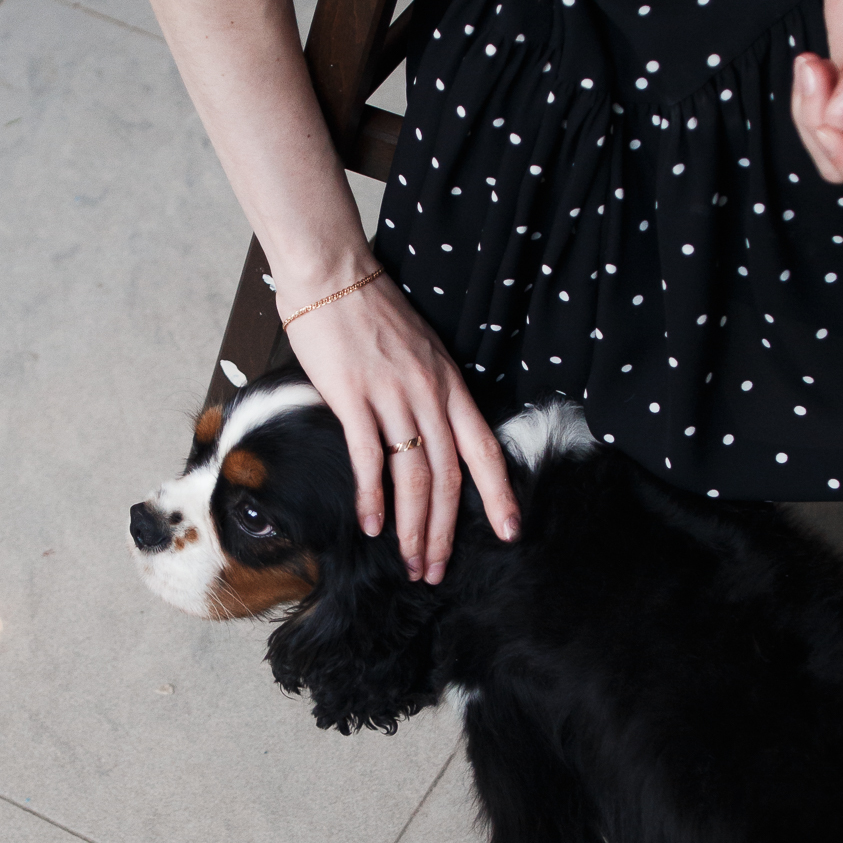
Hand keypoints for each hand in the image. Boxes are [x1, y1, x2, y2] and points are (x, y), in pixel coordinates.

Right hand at [278, 268, 519, 583]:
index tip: (508, 531)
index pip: (483, 449)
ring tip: (408, 561)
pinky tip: (371, 526)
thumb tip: (428, 434)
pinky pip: (369, 457)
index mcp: (449, 384)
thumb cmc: (371, 312)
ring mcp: (392, 396)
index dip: (499, 494)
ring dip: (412, 527)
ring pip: (414, 476)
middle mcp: (429, 394)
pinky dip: (371, 497)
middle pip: (448, 476)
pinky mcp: (353, 396)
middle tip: (435, 569)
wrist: (333, 273)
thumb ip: (428, 391)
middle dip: (443, 531)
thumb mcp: (419, 350)